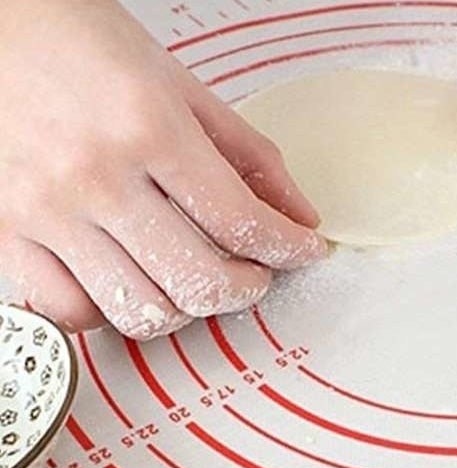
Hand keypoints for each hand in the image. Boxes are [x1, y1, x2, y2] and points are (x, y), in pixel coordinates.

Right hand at [0, 0, 327, 340]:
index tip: (302, 252)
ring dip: (187, 306)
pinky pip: (72, 311)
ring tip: (197, 277)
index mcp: (147, 127)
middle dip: (247, 286)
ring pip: (142, 310)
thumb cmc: (81, 42)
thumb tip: (297, 216)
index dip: (289, 249)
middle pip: (199, 281)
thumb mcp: (182, 85)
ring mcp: (46, 211)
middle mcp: (94, 175)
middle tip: (254, 270)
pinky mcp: (7, 234)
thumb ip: (249, 156)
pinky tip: (130, 281)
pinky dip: (112, 311)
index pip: (241, 222)